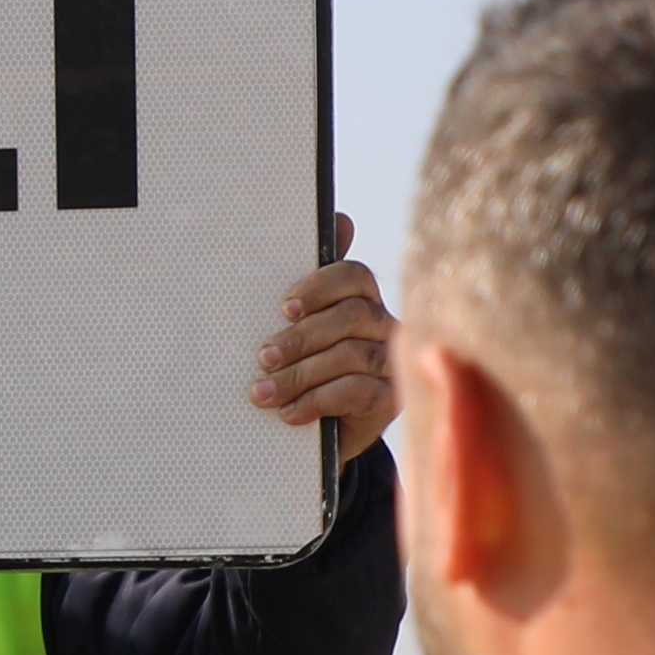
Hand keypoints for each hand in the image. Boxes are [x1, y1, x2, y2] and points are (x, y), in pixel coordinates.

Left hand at [255, 217, 396, 447]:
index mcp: (362, 300)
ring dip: (299, 374)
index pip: (355, 276)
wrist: (317, 436)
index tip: (284, 308)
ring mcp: (390, 363)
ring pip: (349, 355)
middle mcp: (384, 326)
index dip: (320, 287)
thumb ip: (308, 286)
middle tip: (264, 358)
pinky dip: (317, 400)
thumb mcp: (297, 330)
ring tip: (263, 393)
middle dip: (301, 338)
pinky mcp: (391, 399)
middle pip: (351, 316)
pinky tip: (290, 413)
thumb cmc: (305, 372)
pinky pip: (356, 391)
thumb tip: (339, 219)